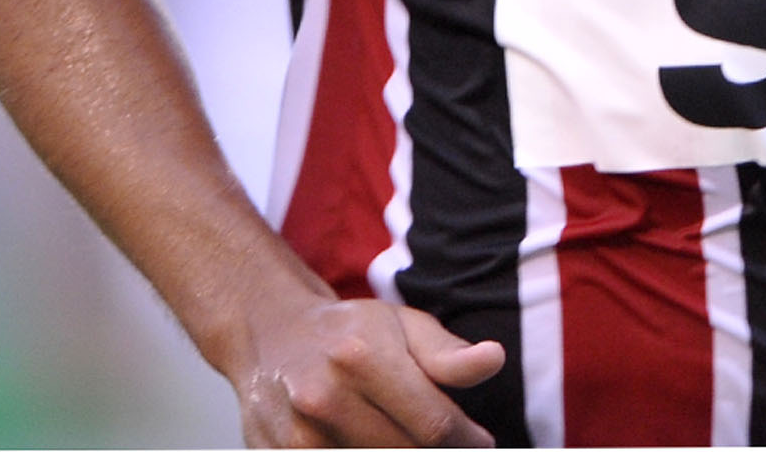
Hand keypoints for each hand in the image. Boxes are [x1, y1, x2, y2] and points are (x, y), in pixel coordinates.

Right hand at [231, 295, 503, 447]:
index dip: (466, 440)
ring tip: (409, 436)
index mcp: (361, 358)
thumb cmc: (349, 331)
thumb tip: (493, 359)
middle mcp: (324, 400)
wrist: (272, 335)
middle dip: (437, 451)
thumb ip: (447, 353)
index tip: (481, 441)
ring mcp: (296, 437)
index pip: (433, 424)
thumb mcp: (404, 326)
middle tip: (449, 441)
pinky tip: (374, 441)